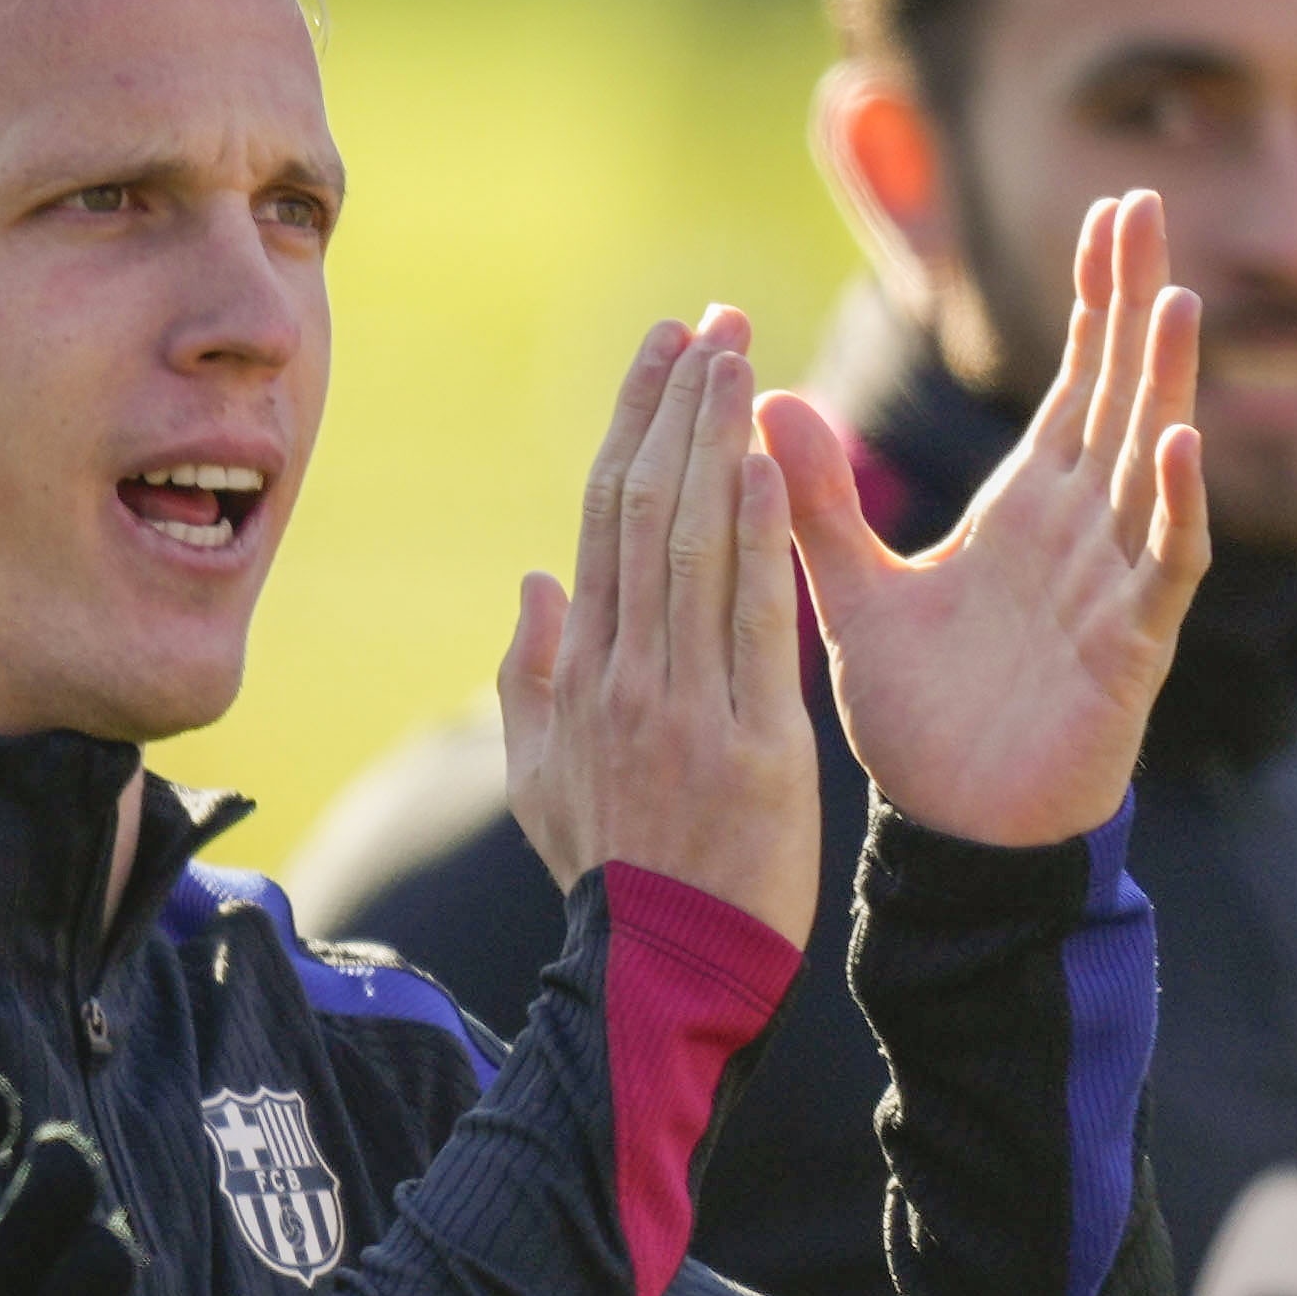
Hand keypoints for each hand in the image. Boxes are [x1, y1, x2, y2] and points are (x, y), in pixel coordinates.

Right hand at [499, 307, 821, 946]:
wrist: (660, 976)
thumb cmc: (611, 877)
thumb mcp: (542, 780)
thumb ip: (531, 679)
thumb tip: (535, 581)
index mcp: (581, 674)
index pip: (603, 518)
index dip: (634, 424)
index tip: (663, 349)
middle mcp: (624, 673)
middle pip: (645, 510)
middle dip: (679, 405)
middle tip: (713, 319)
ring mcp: (682, 705)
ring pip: (691, 546)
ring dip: (715, 440)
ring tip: (741, 355)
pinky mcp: (749, 743)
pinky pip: (747, 623)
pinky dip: (754, 540)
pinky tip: (765, 464)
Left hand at [762, 189, 1209, 846]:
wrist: (950, 830)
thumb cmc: (922, 715)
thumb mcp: (853, 593)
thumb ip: (814, 503)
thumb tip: (761, 402)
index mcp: (1030, 510)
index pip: (1076, 382)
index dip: (1096, 301)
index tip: (1112, 209)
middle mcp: (1083, 532)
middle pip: (1122, 396)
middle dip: (1135, 305)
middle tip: (1147, 204)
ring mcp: (1114, 585)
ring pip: (1152, 466)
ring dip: (1164, 386)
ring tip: (1171, 300)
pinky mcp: (1128, 648)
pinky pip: (1162, 566)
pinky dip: (1174, 506)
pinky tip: (1181, 444)